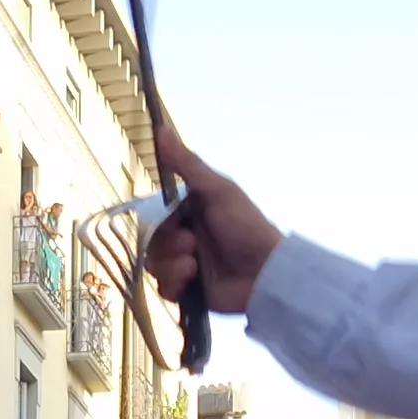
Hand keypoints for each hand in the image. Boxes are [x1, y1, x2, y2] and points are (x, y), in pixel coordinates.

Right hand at [139, 122, 280, 319]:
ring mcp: (186, 264)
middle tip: (191, 245)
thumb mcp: (218, 191)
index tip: (176, 222)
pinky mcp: (189, 291)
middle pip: (150, 241)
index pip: (154, 215)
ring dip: (172, 265)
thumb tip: (161, 127)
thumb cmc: (246, 226)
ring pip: (154, 265)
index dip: (158, 221)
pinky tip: (192, 282)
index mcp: (190, 211)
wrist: (266, 273)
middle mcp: (185, 236)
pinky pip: (163, 289)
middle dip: (167, 245)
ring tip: (195, 266)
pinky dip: (175, 284)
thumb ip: (187, 163)